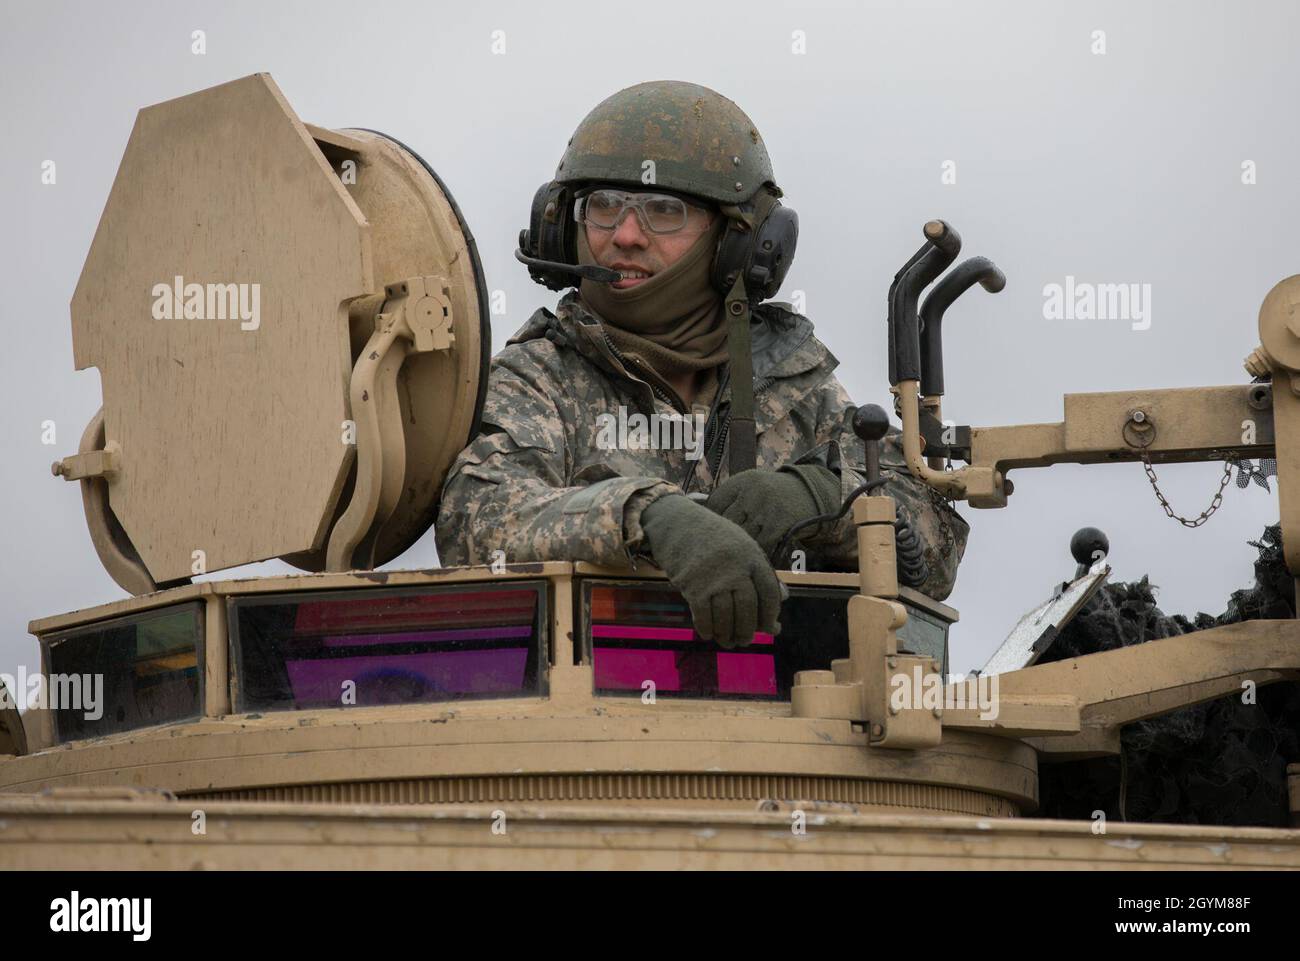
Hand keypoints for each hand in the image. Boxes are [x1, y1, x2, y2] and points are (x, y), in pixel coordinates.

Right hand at [639, 494, 782, 647]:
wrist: (677, 523)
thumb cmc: (713, 538)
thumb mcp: (743, 547)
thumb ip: (762, 572)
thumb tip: (784, 598)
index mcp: (752, 556)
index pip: (769, 591)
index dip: (771, 614)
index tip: (769, 627)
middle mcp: (735, 567)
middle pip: (748, 607)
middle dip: (748, 629)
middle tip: (744, 640)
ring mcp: (714, 577)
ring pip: (726, 615)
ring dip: (727, 634)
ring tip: (727, 641)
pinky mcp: (693, 585)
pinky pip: (704, 615)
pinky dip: (707, 628)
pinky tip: (708, 634)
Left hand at [704, 465, 840, 556]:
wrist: (810, 493)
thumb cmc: (771, 495)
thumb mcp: (750, 487)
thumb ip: (728, 500)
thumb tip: (696, 512)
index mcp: (741, 481)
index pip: (714, 505)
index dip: (710, 522)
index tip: (710, 534)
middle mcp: (752, 491)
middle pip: (727, 523)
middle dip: (726, 538)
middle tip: (723, 551)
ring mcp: (766, 507)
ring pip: (744, 537)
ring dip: (742, 549)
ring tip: (739, 557)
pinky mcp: (780, 522)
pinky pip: (762, 546)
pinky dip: (759, 554)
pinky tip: (757, 557)